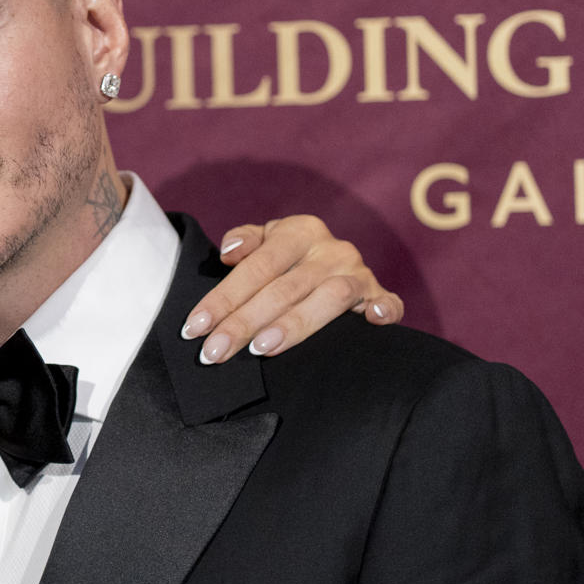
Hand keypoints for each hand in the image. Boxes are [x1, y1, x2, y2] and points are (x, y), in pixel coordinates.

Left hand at [180, 215, 402, 363]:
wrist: (334, 258)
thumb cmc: (287, 257)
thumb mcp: (266, 241)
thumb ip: (244, 241)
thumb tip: (228, 253)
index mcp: (300, 231)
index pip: (256, 267)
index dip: (223, 298)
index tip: (195, 327)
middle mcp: (331, 250)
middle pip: (283, 288)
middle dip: (244, 323)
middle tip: (215, 352)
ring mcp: (358, 273)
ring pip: (328, 298)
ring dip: (294, 324)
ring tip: (261, 349)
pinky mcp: (379, 295)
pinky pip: (388, 303)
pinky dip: (383, 310)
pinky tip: (371, 321)